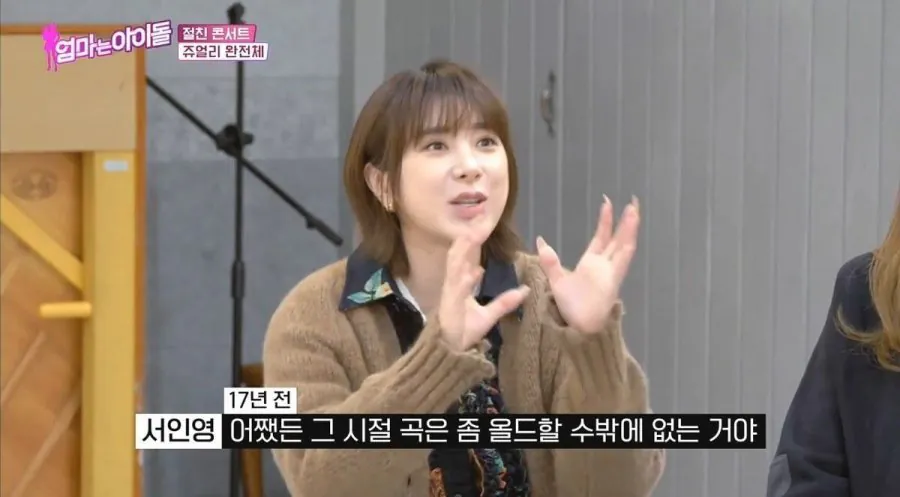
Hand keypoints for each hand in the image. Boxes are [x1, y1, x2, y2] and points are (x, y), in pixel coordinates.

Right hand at [438, 234, 530, 351]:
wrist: (450, 351)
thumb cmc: (464, 332)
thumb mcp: (490, 315)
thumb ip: (505, 302)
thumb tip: (524, 290)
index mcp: (462, 282)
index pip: (468, 255)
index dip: (475, 240)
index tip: (484, 224)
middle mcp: (455, 282)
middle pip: (461, 253)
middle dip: (471, 236)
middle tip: (481, 218)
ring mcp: (450, 292)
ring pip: (455, 264)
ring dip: (464, 248)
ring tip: (474, 232)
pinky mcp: (449, 304)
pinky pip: (457, 288)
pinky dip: (465, 278)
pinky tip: (474, 269)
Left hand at [536, 196, 639, 334]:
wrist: (578, 326)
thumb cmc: (570, 307)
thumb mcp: (556, 280)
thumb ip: (550, 260)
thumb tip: (540, 240)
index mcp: (591, 263)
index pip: (601, 237)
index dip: (605, 221)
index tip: (607, 203)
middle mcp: (604, 265)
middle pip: (617, 238)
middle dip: (625, 220)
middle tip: (632, 201)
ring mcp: (611, 272)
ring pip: (624, 245)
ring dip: (630, 229)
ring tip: (634, 209)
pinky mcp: (613, 280)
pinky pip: (622, 260)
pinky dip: (627, 247)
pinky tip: (631, 234)